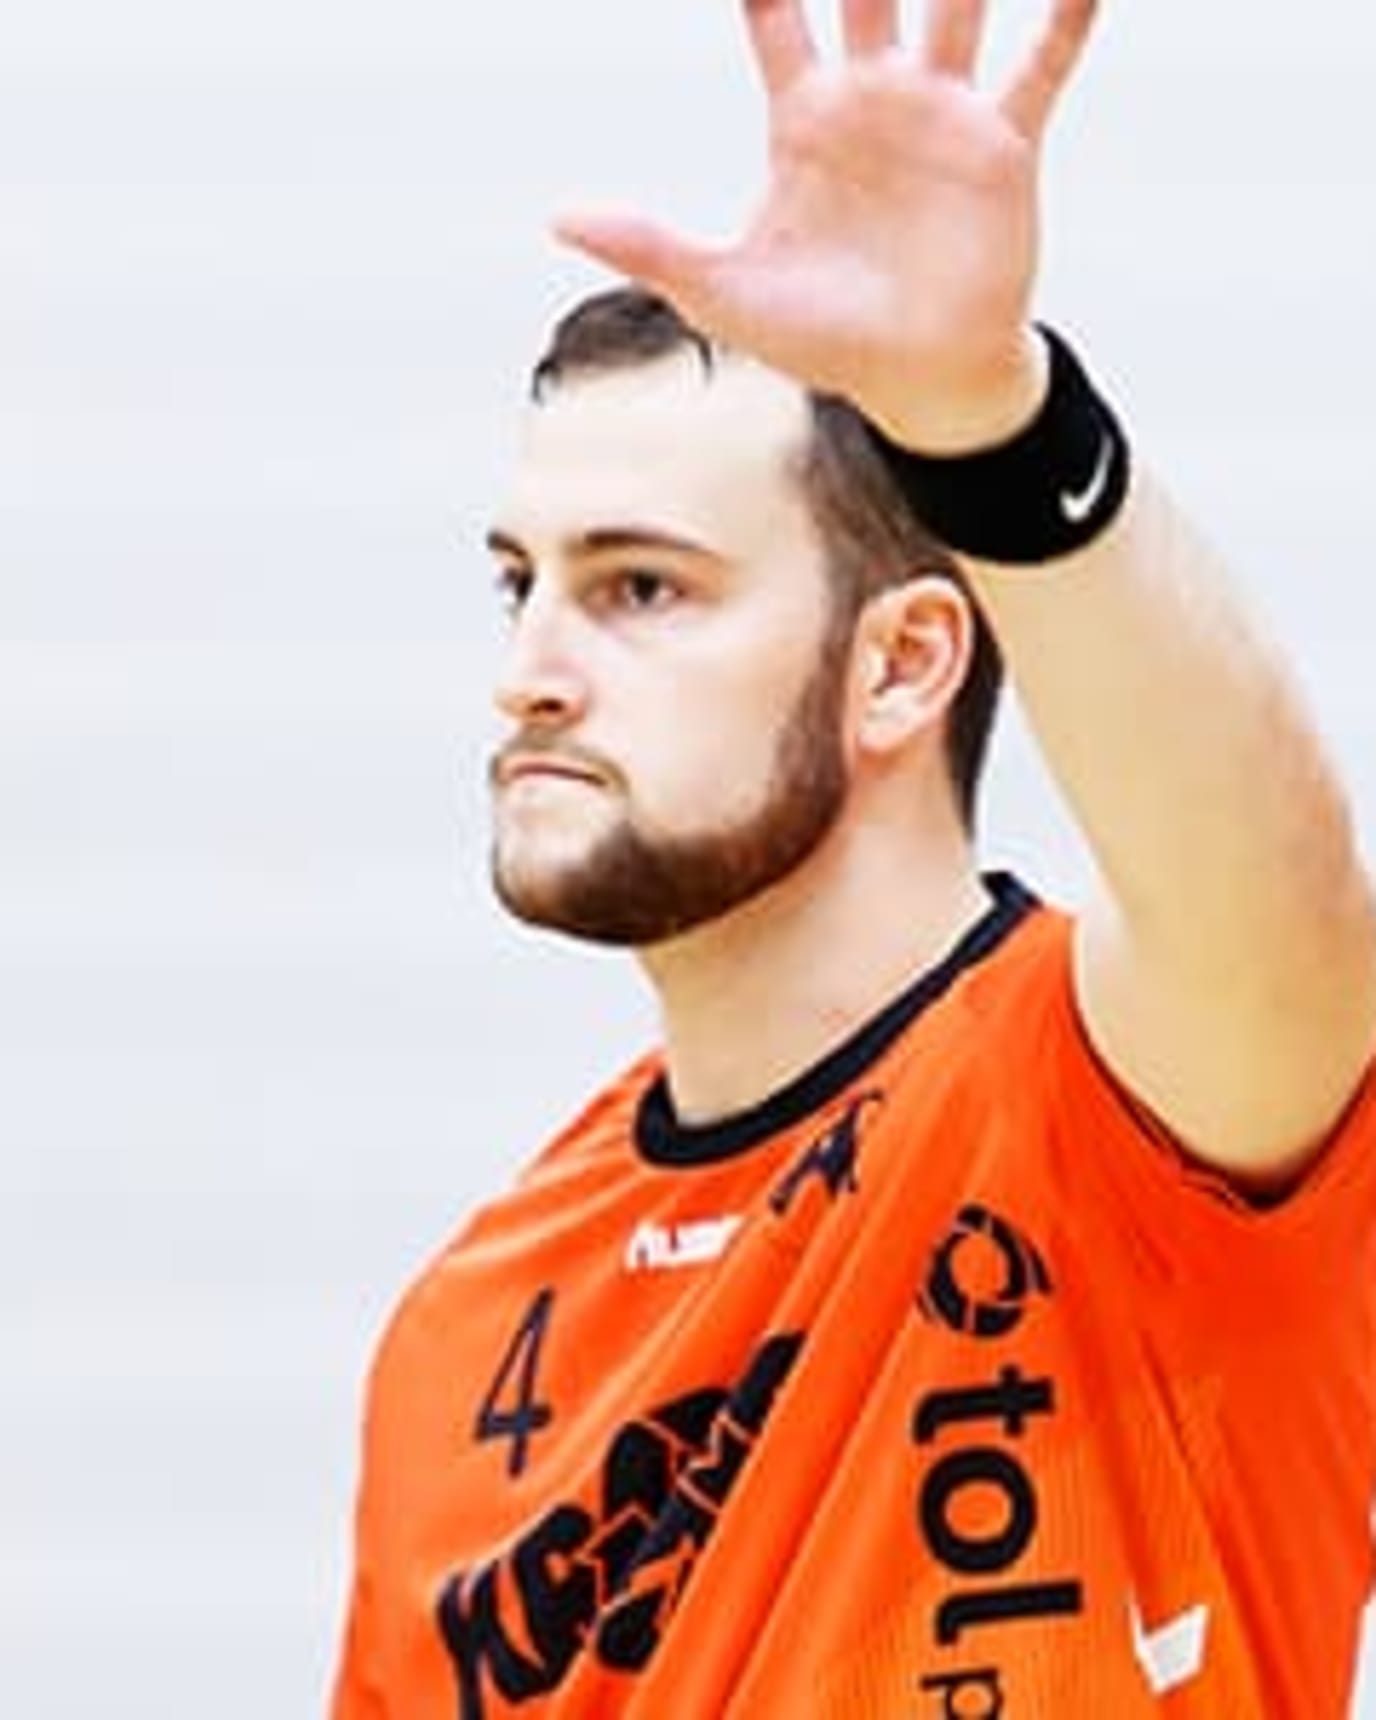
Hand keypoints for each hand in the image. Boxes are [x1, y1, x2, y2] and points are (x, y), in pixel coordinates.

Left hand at [555, 0, 1097, 451]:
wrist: (918, 382)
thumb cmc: (822, 341)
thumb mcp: (725, 291)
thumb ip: (650, 245)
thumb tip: (557, 217)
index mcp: (803, 120)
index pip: (773, 11)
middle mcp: (873, 98)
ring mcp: (941, 114)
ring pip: (953, 0)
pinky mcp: (1002, 146)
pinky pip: (1039, 66)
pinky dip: (1064, 17)